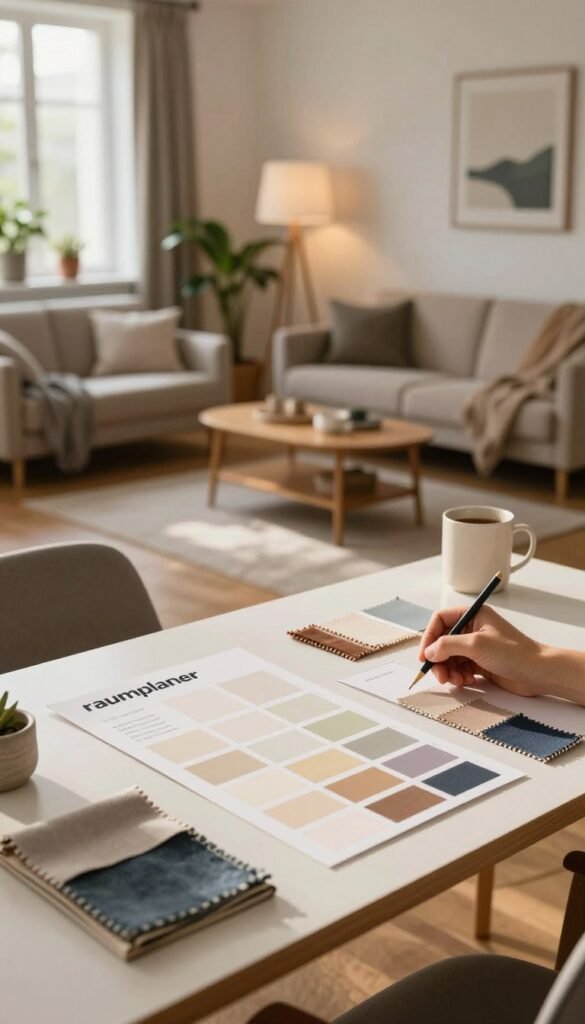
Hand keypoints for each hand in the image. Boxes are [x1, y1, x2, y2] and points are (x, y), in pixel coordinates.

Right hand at [419, 606, 543, 696]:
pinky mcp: (481, 663)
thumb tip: (429, 652)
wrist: (537, 672)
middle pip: (443, 642)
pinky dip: (459, 676)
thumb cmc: (513, 652)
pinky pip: (460, 668)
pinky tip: (467, 681)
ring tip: (455, 680)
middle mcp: (473, 628)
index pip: (441, 620)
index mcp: (473, 615)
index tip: (424, 655)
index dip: (429, 636)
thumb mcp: (476, 644)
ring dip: (448, 670)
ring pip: (450, 658)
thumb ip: (448, 645)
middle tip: (439, 675)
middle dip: (438, 659)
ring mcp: (476, 647)